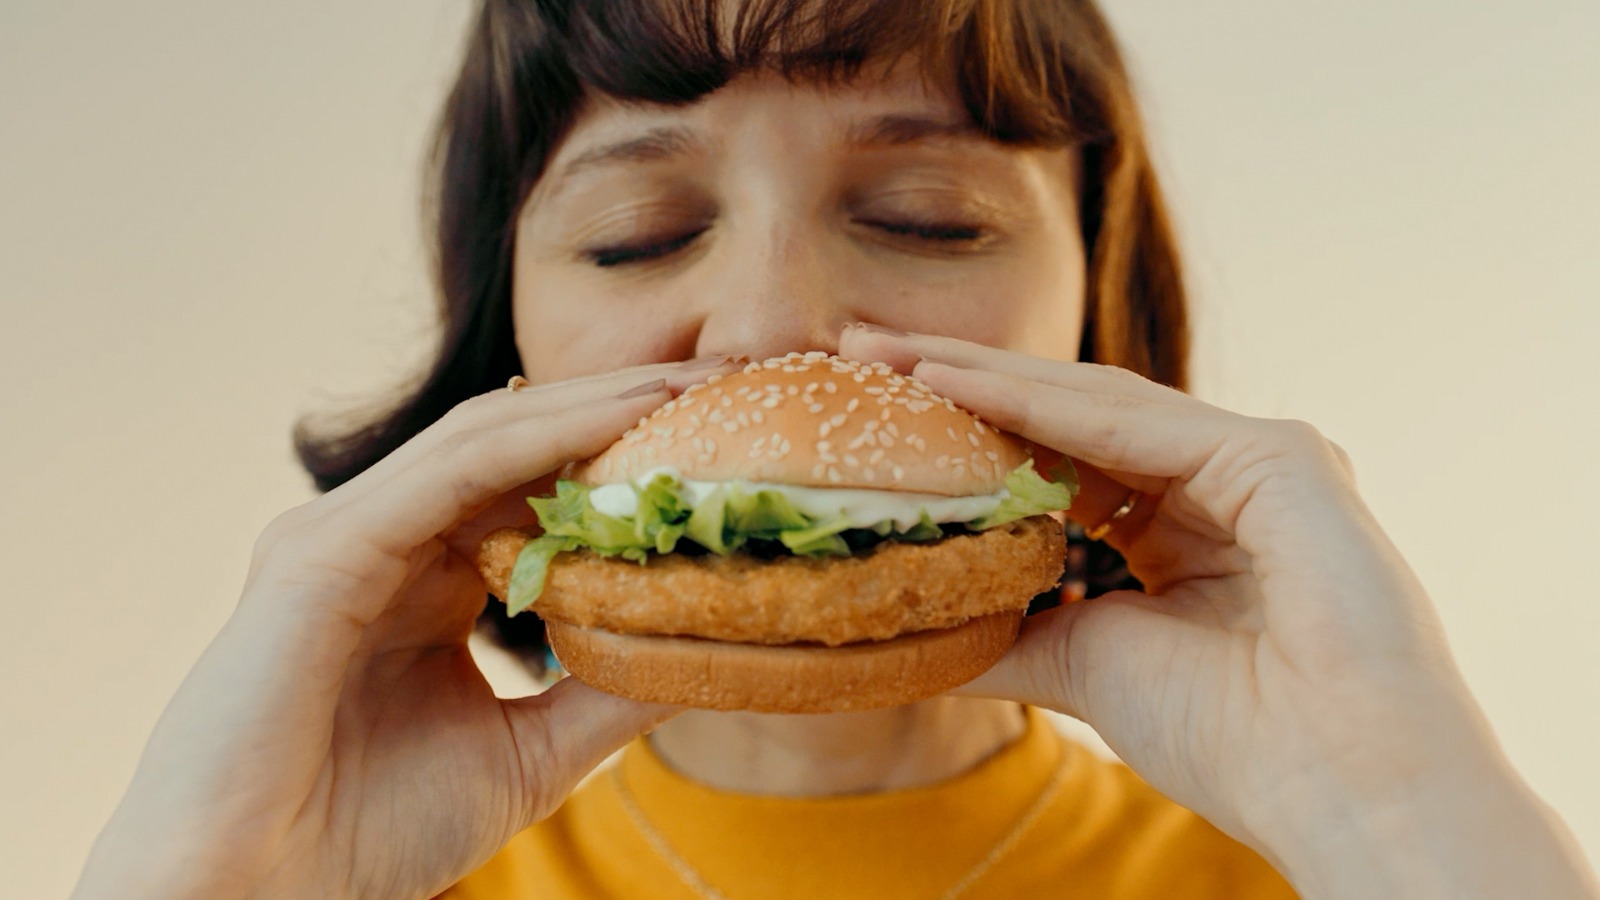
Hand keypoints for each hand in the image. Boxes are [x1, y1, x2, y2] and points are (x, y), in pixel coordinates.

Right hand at [73, 359, 738, 899]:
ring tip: (694, 382)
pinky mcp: (320, 548)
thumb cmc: (369, 832)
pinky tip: (625, 417)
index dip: (630, 454)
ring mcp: (346, 534)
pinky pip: (451, 472)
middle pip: (520, 441)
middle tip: (731, 374)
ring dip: (598, 402)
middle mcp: (384, 539)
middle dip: (626, 405)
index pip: (537, 487)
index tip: (729, 436)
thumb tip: (706, 644)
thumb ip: (605, 690)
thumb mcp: (529, 748)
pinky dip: (542, 436)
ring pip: (489, 437)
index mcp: (422, 579)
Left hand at [842, 326, 1598, 899]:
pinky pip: (1139, 425)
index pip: (1060, 457)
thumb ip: (1012, 634)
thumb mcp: (1085, 667)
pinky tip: (959, 384)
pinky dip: (1044, 406)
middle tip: (863, 348)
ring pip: (1096, 406)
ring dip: (986, 377)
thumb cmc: (1234, 739)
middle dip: (962, 381)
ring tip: (890, 355)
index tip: (880, 410)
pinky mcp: (1280, 456)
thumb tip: (919, 630)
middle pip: (1069, 415)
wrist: (1336, 785)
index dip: (970, 431)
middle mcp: (1221, 478)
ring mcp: (1256, 459)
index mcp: (1186, 525)